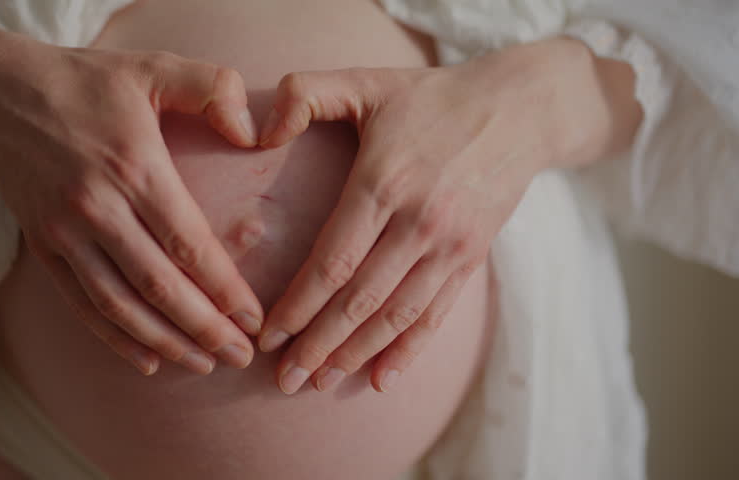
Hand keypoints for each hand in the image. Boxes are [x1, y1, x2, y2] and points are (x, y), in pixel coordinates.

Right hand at [0, 19, 265, 375]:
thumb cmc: (87, 83)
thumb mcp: (154, 67)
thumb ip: (213, 88)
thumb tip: (255, 134)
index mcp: (134, 167)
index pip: (189, 244)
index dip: (225, 289)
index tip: (255, 319)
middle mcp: (98, 208)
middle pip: (159, 286)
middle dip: (205, 329)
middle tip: (239, 356)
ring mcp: (65, 233)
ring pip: (120, 306)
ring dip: (164, 343)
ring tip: (202, 365)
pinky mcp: (43, 247)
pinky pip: (81, 305)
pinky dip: (113, 339)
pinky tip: (146, 361)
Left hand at [255, 37, 640, 393]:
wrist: (520, 108)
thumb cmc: (430, 98)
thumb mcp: (366, 80)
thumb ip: (305, 94)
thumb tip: (258, 134)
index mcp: (384, 182)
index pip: (333, 261)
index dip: (298, 305)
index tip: (268, 336)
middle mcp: (419, 221)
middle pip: (360, 300)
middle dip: (318, 345)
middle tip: (284, 381)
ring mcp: (450, 245)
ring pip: (396, 315)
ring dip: (355, 354)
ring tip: (319, 383)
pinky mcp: (472, 257)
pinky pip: (436, 313)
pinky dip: (408, 349)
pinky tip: (381, 379)